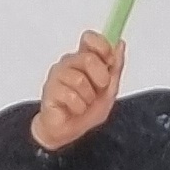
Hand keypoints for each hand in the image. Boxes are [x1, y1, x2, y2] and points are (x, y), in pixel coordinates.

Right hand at [29, 30, 125, 151]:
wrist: (68, 132)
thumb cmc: (87, 109)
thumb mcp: (109, 91)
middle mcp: (69, 63)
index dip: (101, 45)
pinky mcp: (50, 90)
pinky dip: (79, 107)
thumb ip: (115, 67)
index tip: (109, 59)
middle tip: (99, 89)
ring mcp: (57, 75)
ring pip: (80, 79)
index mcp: (84, 59)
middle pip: (88, 58)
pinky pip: (71, 96)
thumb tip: (119, 44)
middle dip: (100, 78)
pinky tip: (74, 109)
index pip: (89, 38)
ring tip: (84, 103)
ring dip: (88, 98)